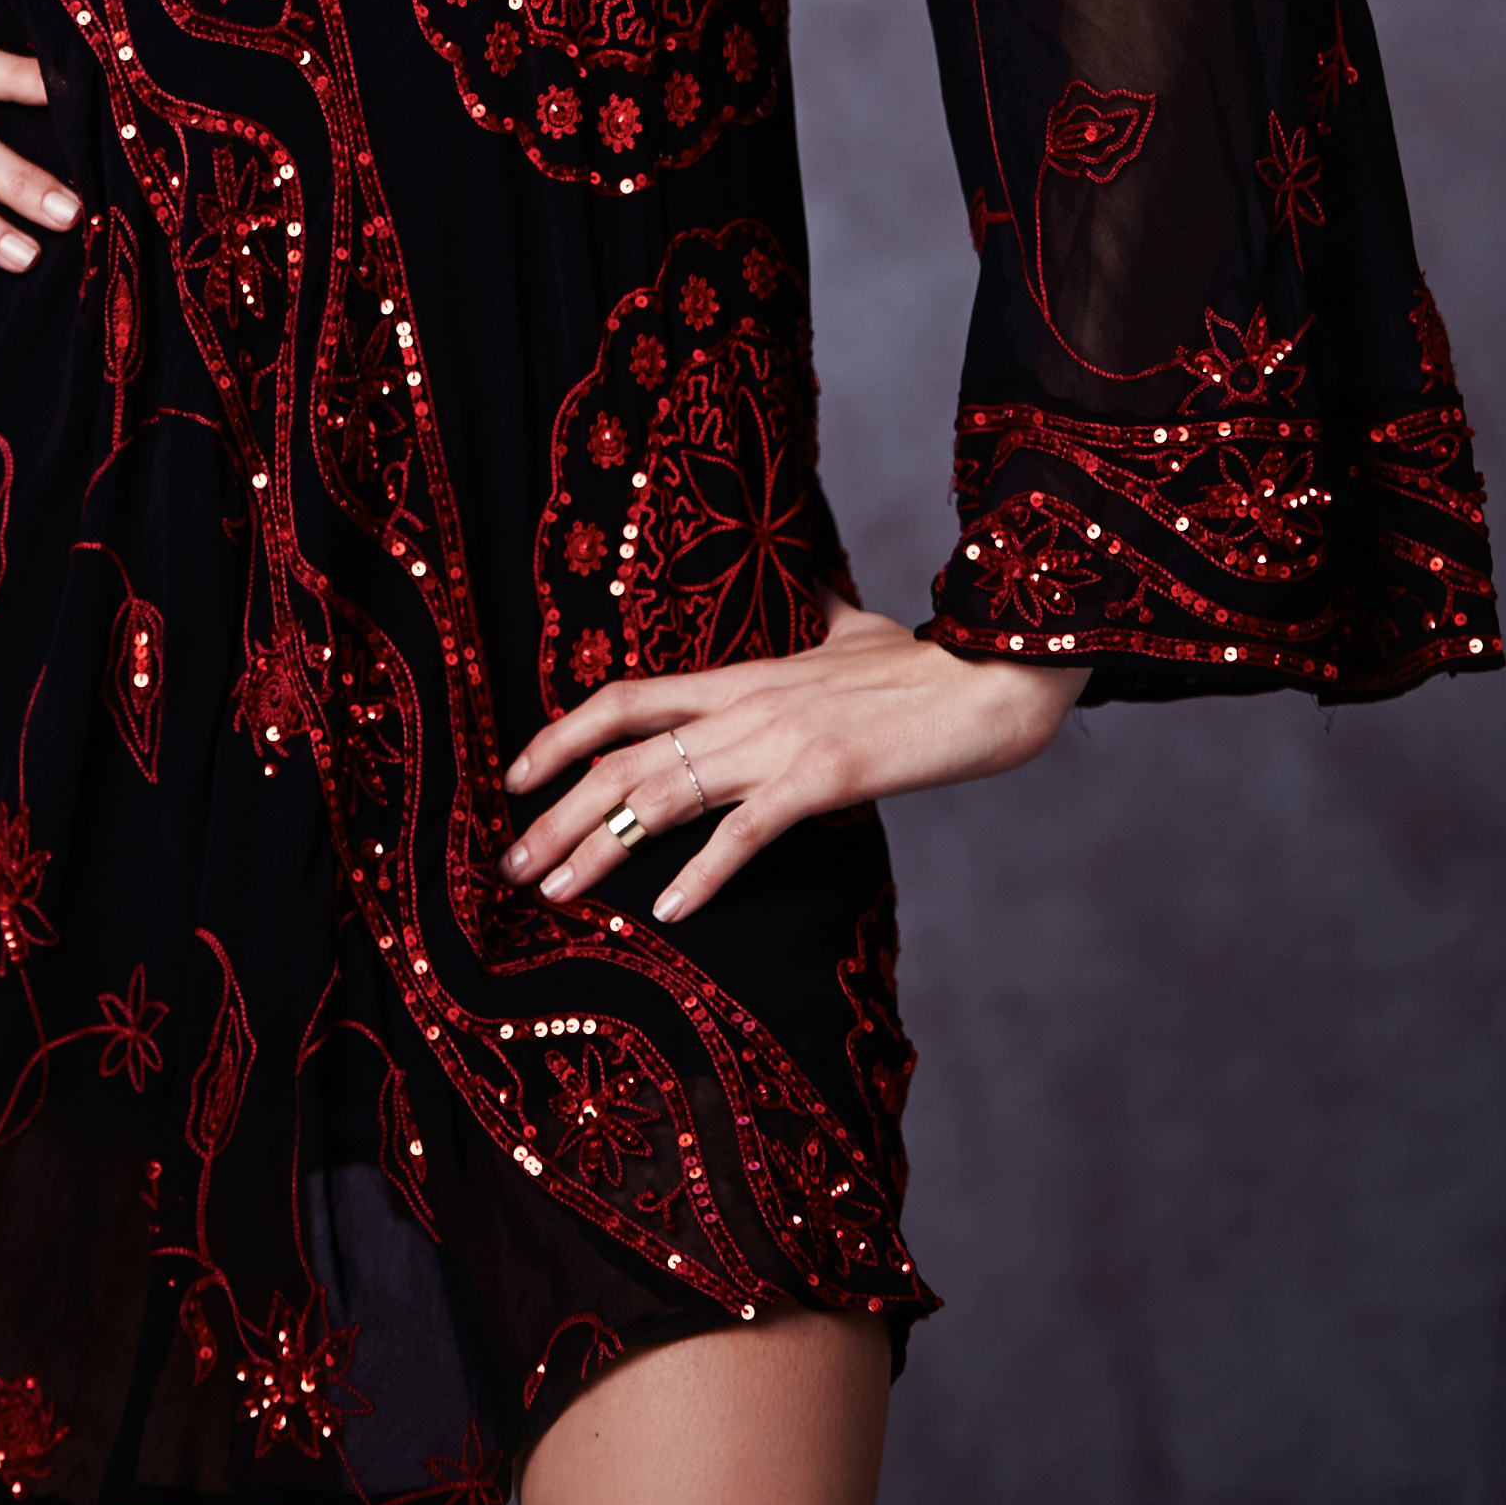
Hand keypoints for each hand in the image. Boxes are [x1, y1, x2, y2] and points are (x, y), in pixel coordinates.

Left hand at [500, 596, 1087, 922]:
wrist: (995, 675)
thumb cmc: (927, 663)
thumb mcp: (855, 629)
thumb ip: (820, 618)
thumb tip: (818, 594)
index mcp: (743, 675)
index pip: (626, 699)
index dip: (562, 734)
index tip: (515, 776)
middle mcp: (745, 706)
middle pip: (625, 759)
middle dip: (559, 814)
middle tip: (510, 864)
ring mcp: (780, 742)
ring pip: (664, 796)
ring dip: (601, 849)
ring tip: (555, 892)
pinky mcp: (824, 779)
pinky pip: (745, 832)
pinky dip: (703, 873)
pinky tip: (667, 910)